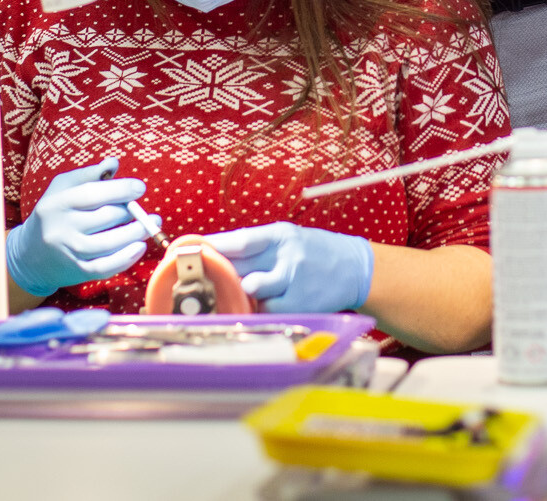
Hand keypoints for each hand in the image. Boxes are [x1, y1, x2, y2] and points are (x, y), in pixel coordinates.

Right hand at [4, 158, 149, 296]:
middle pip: (105, 217)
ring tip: (151, 224)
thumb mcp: (62, 188)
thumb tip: (114, 163)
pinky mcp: (77, 271)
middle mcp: (61, 228)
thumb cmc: (54, 214)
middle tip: (143, 209)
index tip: (140, 188)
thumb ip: (88, 174)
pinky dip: (127, 258)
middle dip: (131, 211)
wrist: (29, 255)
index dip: (120, 189)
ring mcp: (69, 252)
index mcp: (57, 203)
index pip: (93, 194)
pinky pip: (106, 267)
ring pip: (109, 243)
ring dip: (136, 233)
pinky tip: (140, 246)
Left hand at [205, 222, 373, 312]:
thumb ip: (256, 247)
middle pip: (241, 269)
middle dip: (219, 276)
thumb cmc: (315, 252)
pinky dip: (258, 311)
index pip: (241, 241)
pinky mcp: (300, 304)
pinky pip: (267, 311)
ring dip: (240, 296)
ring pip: (252, 293)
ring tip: (234, 295)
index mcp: (281, 235)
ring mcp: (294, 282)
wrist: (356, 268)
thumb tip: (215, 252)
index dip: (214, 247)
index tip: (190, 251)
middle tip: (201, 281)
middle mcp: (287, 256)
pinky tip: (259, 307)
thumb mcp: (290, 238)